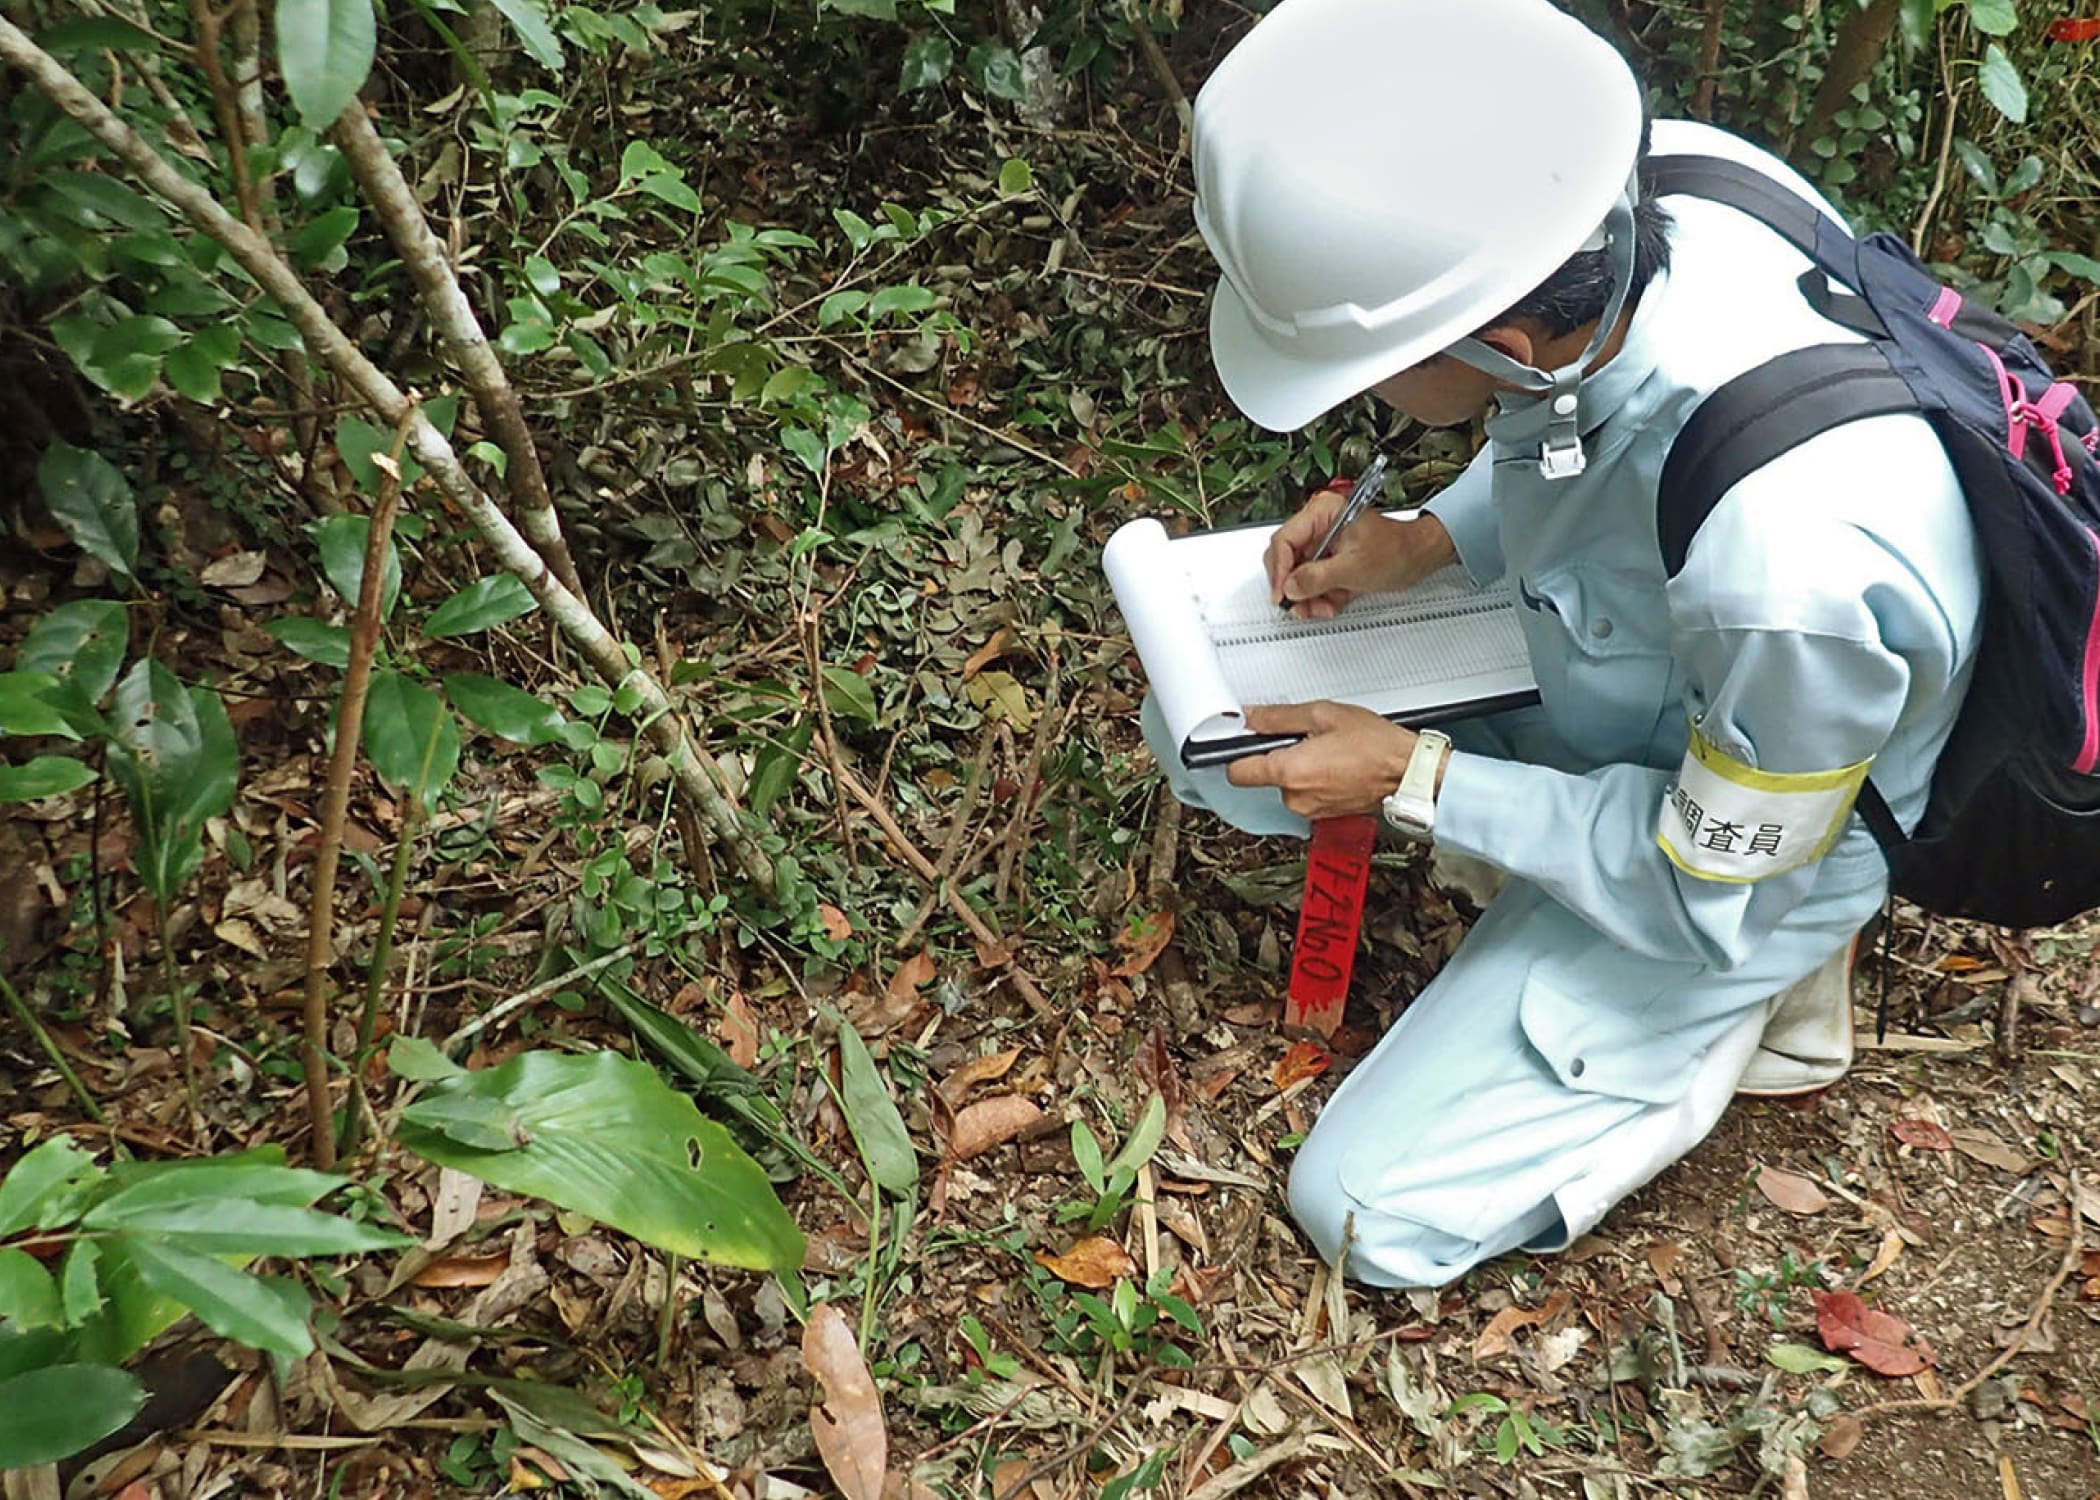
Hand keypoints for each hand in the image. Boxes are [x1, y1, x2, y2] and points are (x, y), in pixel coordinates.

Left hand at [1225, 702, 1433, 820]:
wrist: (1410, 774)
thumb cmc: (1376, 745)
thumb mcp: (1322, 715)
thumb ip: (1278, 717)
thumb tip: (1251, 718)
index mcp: (1288, 772)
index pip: (1236, 771)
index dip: (1237, 753)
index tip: (1244, 740)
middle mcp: (1295, 798)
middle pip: (1264, 776)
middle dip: (1278, 756)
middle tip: (1306, 738)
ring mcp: (1310, 810)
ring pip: (1288, 785)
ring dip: (1299, 768)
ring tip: (1328, 751)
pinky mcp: (1324, 815)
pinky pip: (1307, 794)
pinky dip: (1315, 780)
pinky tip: (1336, 765)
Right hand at [1265, 485, 1458, 619]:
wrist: (1420, 557)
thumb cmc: (1398, 549)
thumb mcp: (1354, 567)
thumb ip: (1317, 578)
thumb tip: (1291, 587)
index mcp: (1324, 512)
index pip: (1284, 540)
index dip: (1279, 570)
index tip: (1282, 593)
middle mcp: (1320, 525)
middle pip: (1287, 558)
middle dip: (1293, 586)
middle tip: (1297, 606)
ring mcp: (1324, 543)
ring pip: (1298, 574)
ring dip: (1306, 596)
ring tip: (1319, 608)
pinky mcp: (1330, 560)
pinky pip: (1313, 581)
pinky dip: (1318, 596)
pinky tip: (1329, 604)